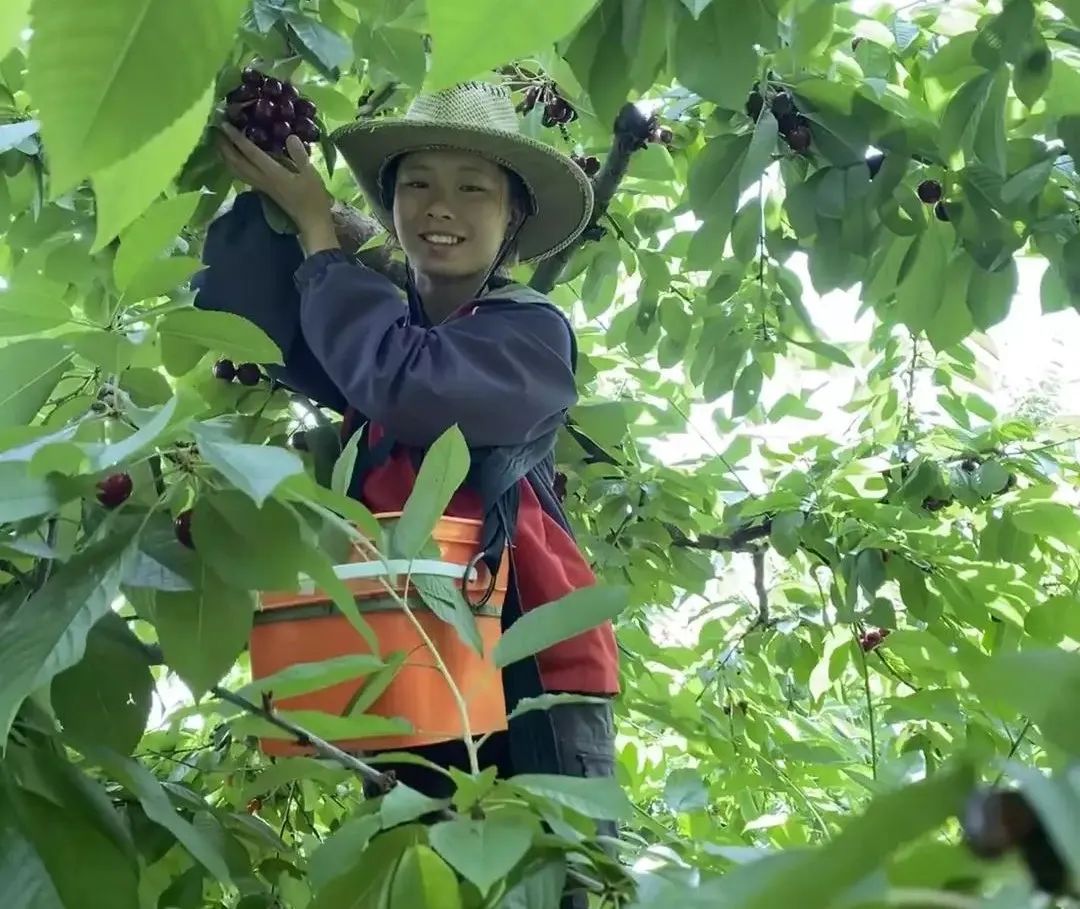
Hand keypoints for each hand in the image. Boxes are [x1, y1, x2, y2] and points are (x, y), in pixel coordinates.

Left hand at [217, 122, 333, 237]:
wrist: (311, 221)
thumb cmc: (313, 198)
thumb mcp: (311, 175)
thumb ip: (300, 156)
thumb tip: (290, 136)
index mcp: (272, 173)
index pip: (250, 153)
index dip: (236, 138)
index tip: (224, 124)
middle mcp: (262, 179)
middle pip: (236, 162)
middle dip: (224, 146)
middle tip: (216, 130)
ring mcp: (261, 185)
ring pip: (236, 170)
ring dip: (226, 157)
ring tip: (220, 143)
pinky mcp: (263, 189)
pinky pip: (242, 175)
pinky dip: (234, 166)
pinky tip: (233, 160)